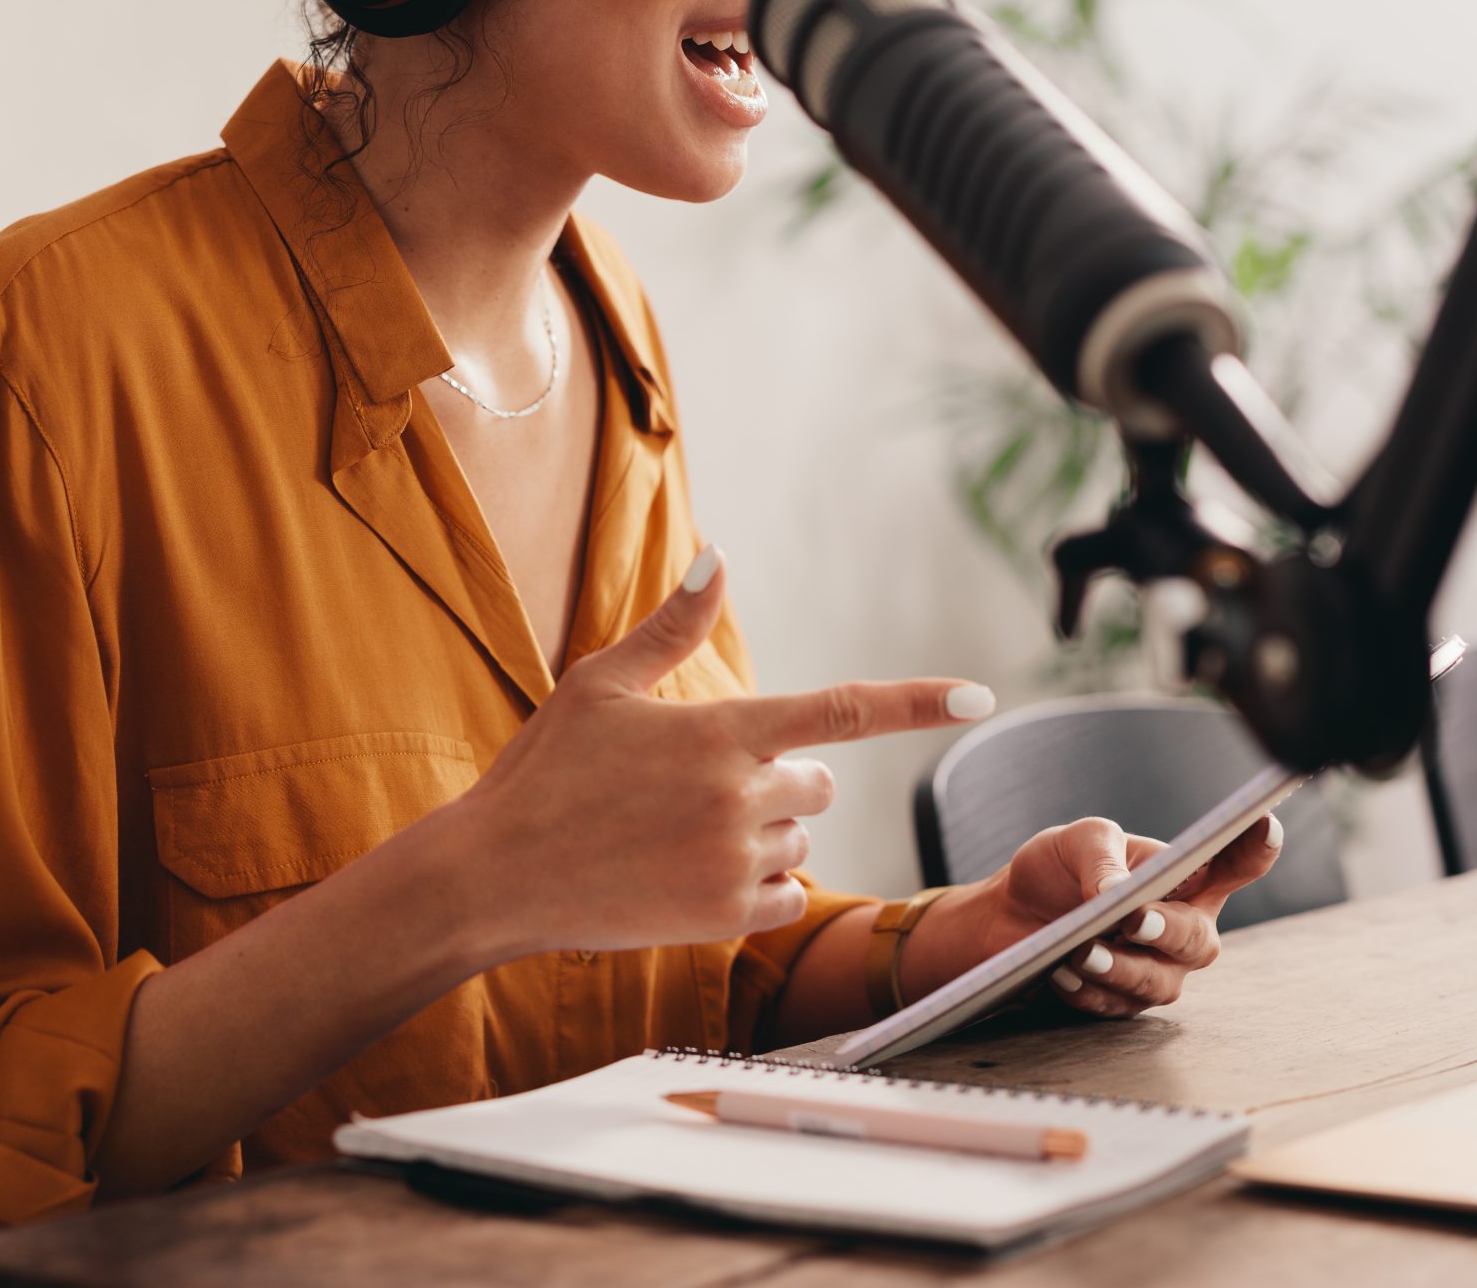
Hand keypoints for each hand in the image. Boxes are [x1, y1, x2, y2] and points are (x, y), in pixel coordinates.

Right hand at [451, 545, 988, 958]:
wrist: (496, 875)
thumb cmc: (544, 770)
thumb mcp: (599, 685)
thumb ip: (674, 627)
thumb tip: (720, 557)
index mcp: (719, 730)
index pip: (844, 710)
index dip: (919, 701)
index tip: (980, 696)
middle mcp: (739, 797)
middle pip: (820, 785)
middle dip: (781, 781)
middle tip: (699, 786)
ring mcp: (734, 863)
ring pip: (800, 844)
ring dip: (762, 837)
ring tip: (676, 834)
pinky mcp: (723, 919)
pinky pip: (785, 899)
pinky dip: (753, 889)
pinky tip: (687, 876)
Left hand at [910, 814, 1282, 1018]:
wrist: (1009, 914)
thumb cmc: (1058, 869)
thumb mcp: (1077, 842)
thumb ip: (1101, 858)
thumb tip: (1117, 892)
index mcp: (1187, 879)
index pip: (1233, 866)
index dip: (1254, 849)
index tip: (1264, 825)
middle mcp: (1184, 930)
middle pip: (1198, 940)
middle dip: (1166, 931)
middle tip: (1131, 919)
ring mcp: (1157, 971)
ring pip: (1158, 983)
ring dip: (1120, 968)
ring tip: (1080, 951)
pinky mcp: (1121, 1003)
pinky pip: (1114, 1006)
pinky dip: (1087, 990)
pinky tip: (1060, 973)